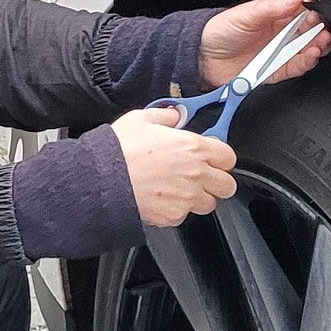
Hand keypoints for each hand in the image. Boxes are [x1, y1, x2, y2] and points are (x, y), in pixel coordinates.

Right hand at [111, 108, 237, 226]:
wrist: (101, 179)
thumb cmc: (119, 150)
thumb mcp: (141, 119)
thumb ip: (165, 115)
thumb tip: (174, 115)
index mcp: (193, 147)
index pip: (228, 157)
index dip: (221, 157)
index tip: (212, 157)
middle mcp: (195, 174)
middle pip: (227, 185)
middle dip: (217, 181)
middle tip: (202, 176)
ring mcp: (186, 197)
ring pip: (208, 203)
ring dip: (198, 197)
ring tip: (178, 189)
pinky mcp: (173, 215)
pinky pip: (184, 215)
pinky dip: (176, 209)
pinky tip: (161, 198)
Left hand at [199, 0, 330, 90]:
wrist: (203, 59)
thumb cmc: (219, 32)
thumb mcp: (245, 14)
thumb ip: (271, 7)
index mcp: (275, 13)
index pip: (302, 8)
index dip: (313, 8)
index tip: (317, 9)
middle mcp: (281, 31)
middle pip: (310, 28)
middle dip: (319, 27)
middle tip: (320, 26)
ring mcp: (281, 51)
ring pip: (309, 47)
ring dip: (318, 44)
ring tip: (320, 40)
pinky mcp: (278, 69)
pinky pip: (298, 66)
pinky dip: (307, 61)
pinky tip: (311, 53)